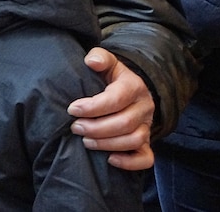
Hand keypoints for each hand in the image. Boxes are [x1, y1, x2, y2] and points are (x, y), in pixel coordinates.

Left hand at [68, 47, 154, 169]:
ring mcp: (147, 126)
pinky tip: (110, 160)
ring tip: (86, 141)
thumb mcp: (108, 62)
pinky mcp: (147, 142)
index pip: (116, 99)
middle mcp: (144, 107)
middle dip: (96, 128)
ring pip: (134, 140)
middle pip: (124, 123)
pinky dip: (130, 162)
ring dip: (107, 144)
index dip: (93, 106)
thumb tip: (91, 61)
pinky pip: (146, 158)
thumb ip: (99, 57)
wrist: (131, 90)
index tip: (72, 109)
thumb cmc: (112, 77)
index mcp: (133, 86)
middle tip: (75, 127)